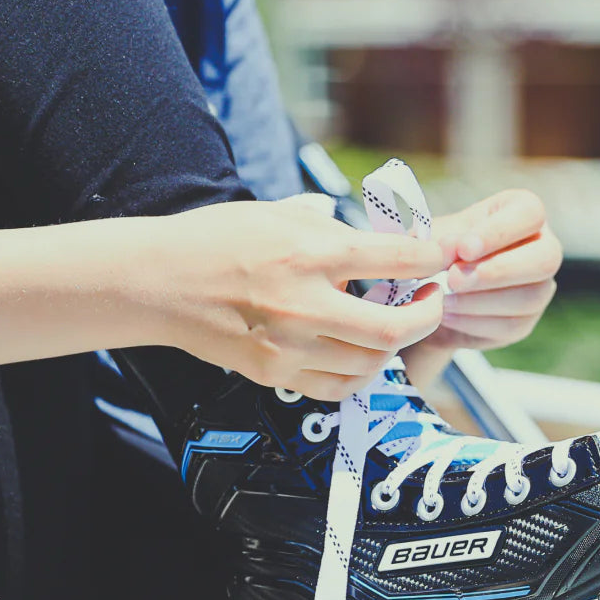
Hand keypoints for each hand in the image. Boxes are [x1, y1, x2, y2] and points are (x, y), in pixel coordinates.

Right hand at [126, 196, 445, 401]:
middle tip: (432, 300)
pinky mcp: (276, 374)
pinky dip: (360, 372)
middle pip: (393, 329)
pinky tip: (362, 353)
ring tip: (395, 324)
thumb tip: (380, 240)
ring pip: (370, 363)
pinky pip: (339, 385)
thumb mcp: (278, 214)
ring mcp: (290, 346)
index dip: (430, 260)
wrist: (160, 282)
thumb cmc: (218, 240)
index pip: (394, 260)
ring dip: (394, 345)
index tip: (439, 260)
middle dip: (427, 315)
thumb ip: (332, 229)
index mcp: (309, 253)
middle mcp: (305, 304)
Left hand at [403, 190, 561, 387]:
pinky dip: (475, 322)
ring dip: (480, 301)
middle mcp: (542, 247)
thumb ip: (441, 241)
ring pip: (530, 297)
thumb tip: (451, 249)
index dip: (498, 232)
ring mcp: (540, 287)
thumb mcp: (433, 238)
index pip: (529, 214)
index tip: (464, 249)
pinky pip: (511, 326)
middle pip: (546, 259)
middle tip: (453, 279)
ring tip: (443, 300)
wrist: (428, 293)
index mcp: (521, 212)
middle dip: (497, 271)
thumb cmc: (436, 251)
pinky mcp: (526, 321)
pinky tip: (447, 315)